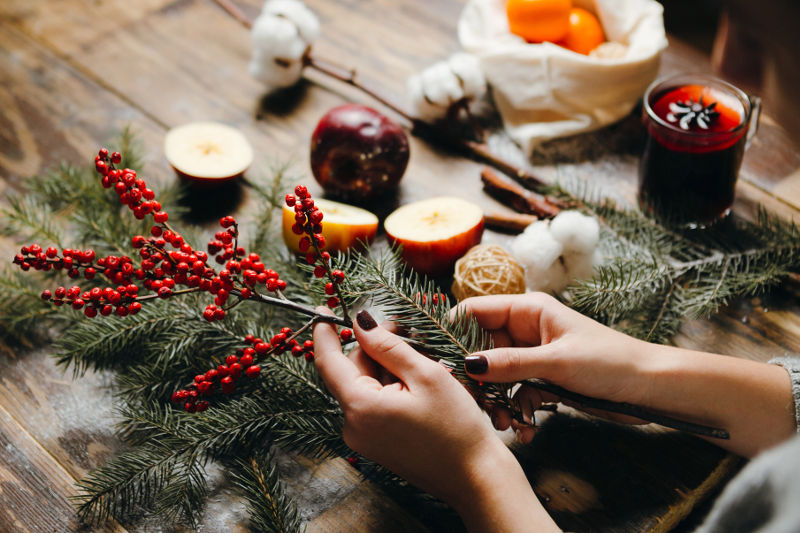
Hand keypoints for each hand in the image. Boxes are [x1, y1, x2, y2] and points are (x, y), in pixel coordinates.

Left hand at [313, 307, 559, 531]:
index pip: (327, 361)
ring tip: (420, 363)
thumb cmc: (456, 427)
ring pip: (363, 386)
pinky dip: (389, 387)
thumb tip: (360, 321)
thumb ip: (388, 345)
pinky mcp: (375, 444)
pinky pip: (372, 404)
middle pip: (350, 371)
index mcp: (360, 407)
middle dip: (372, 347)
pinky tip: (416, 386)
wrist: (476, 479)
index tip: (323, 309)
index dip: (325, 332)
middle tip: (404, 329)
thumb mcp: (425, 375)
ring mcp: (363, 438)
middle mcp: (352, 426)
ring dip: (385, 367)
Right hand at [458, 292, 653, 442]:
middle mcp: (525, 330)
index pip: (475, 312)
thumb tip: (467, 364)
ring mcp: (532, 356)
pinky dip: (514, 410)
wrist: (650, 389)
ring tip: (503, 422)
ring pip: (495, 375)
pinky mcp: (541, 379)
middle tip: (472, 403)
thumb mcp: (556, 362)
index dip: (453, 333)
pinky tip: (523, 428)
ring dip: (495, 400)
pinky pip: (514, 393)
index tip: (439, 361)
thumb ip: (510, 364)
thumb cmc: (610, 362)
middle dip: (475, 377)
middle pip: (480, 348)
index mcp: (527, 311)